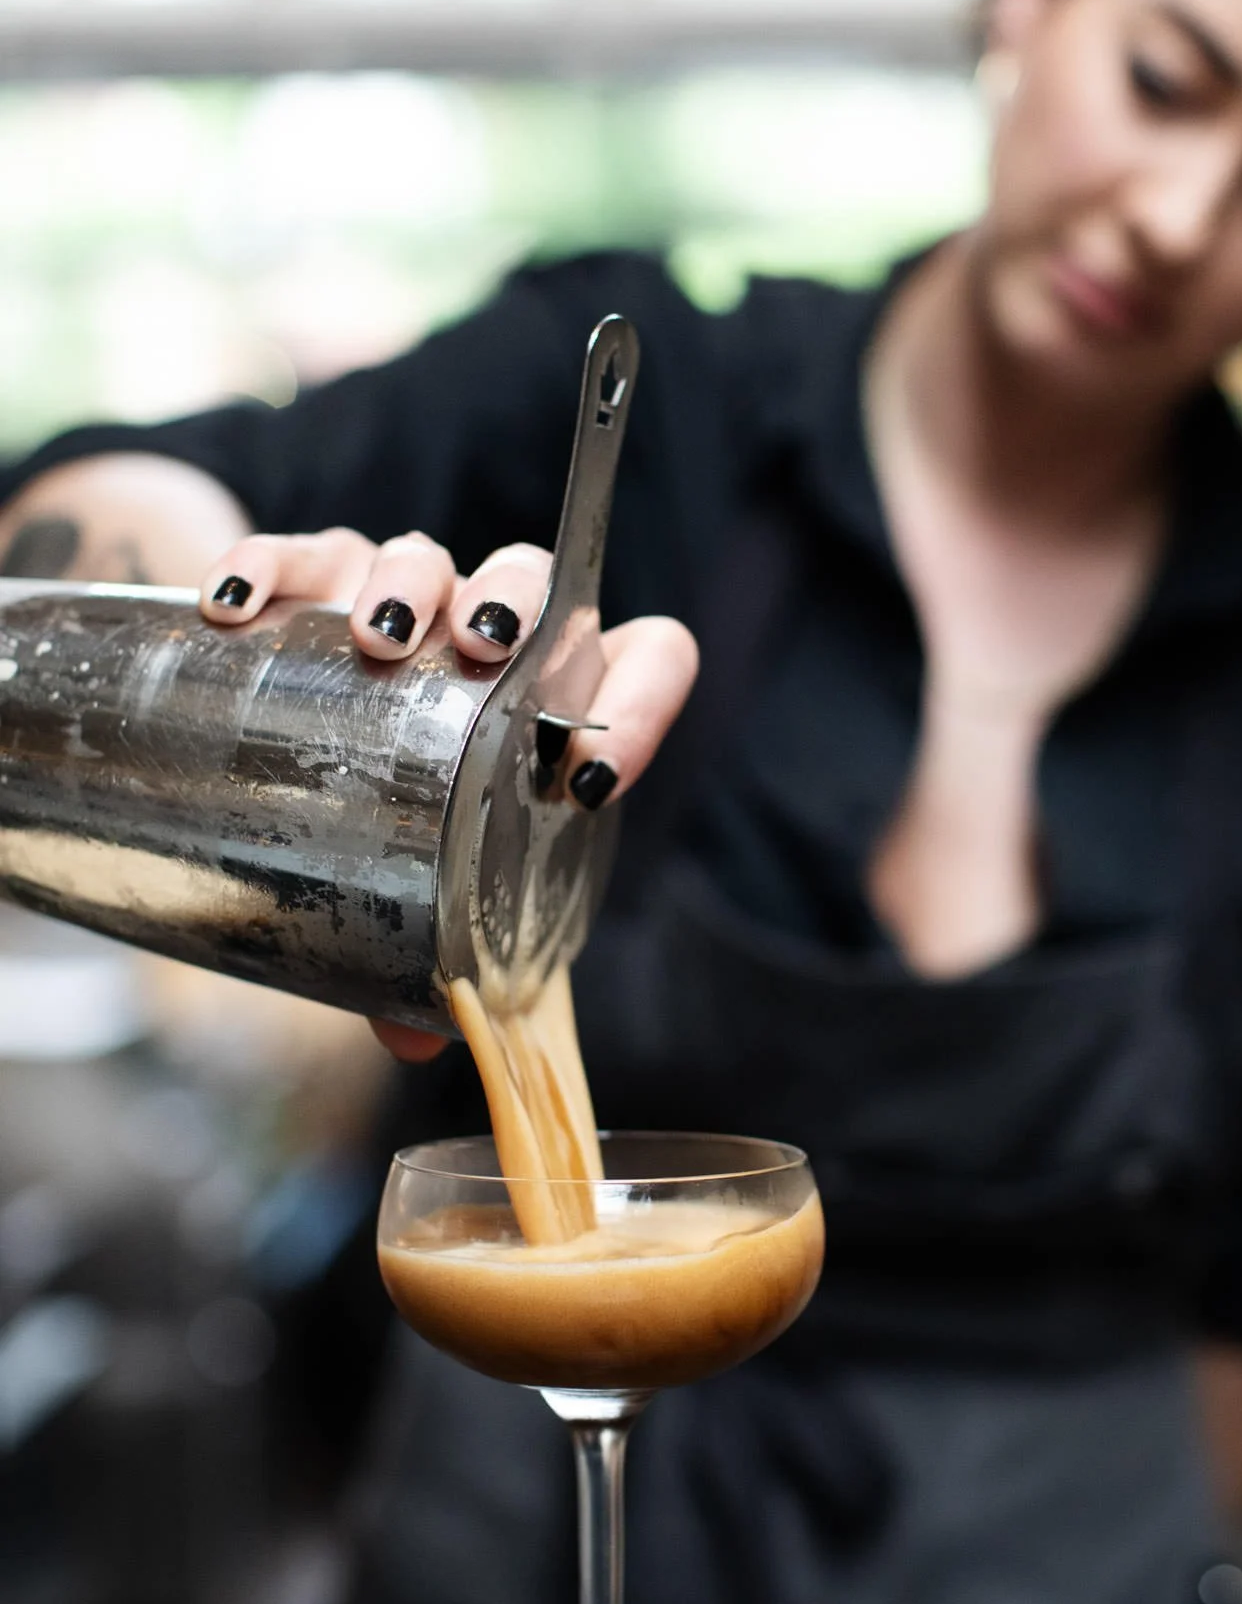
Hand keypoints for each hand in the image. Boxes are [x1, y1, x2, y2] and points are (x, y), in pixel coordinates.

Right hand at [199, 526, 698, 1060]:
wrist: (287, 714)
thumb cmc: (398, 807)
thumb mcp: (428, 876)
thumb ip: (432, 959)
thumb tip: (420, 1049)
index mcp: (554, 703)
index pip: (647, 657)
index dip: (643, 698)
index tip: (593, 777)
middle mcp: (493, 635)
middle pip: (532, 580)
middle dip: (510, 604)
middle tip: (478, 652)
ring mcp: (404, 598)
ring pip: (422, 555)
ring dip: (406, 581)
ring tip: (376, 635)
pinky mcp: (312, 581)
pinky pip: (298, 557)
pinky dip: (267, 572)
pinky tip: (232, 612)